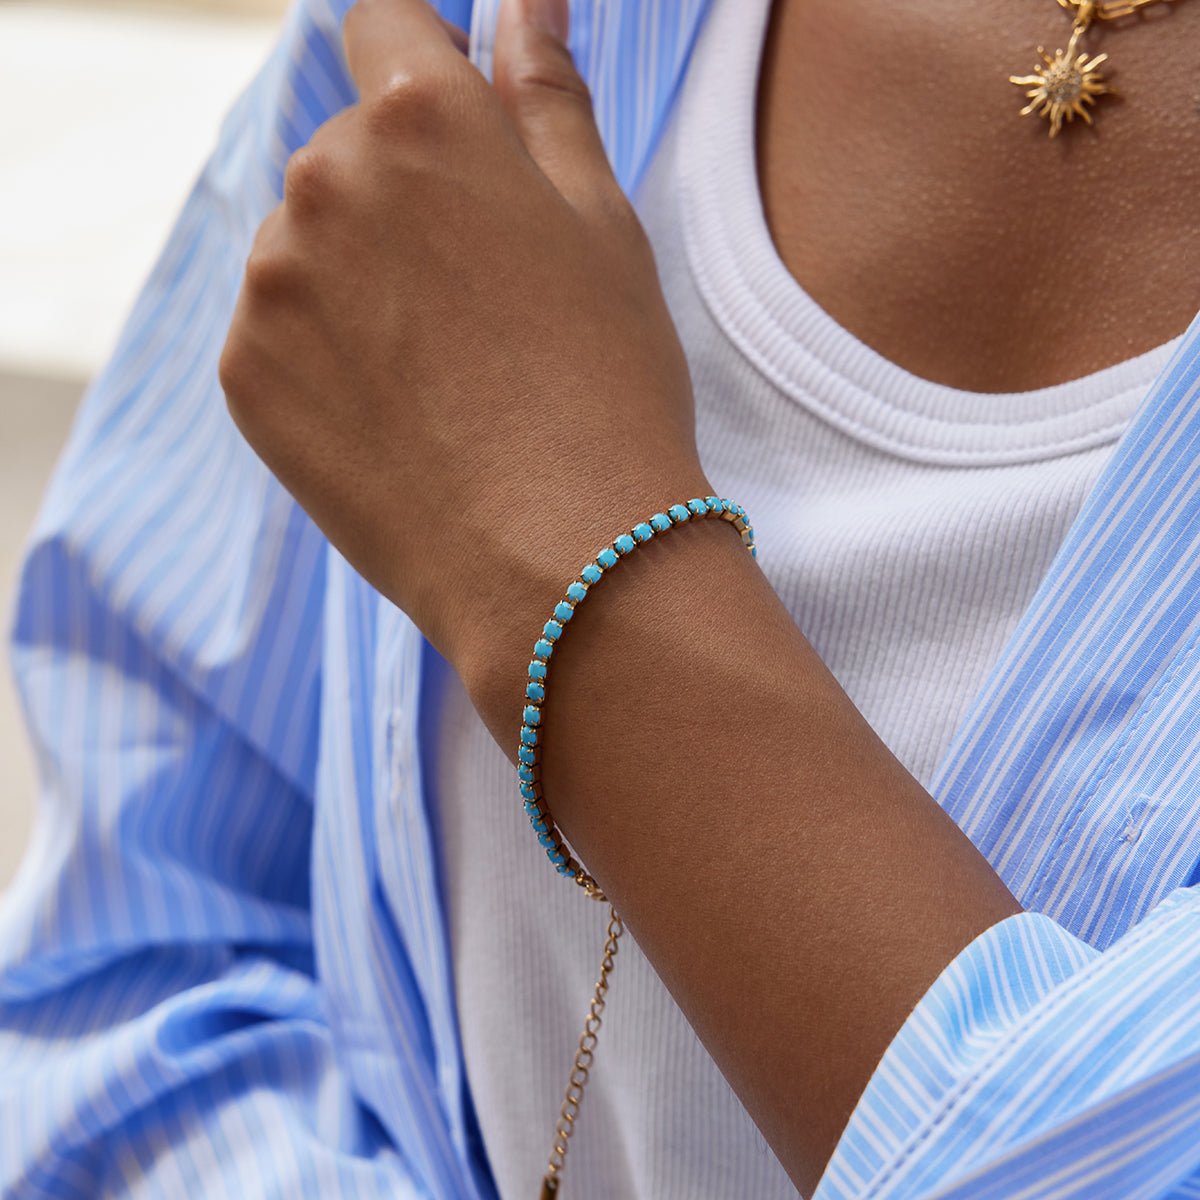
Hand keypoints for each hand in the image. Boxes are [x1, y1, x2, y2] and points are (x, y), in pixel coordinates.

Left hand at [219, 0, 708, 720]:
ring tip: (441, 370)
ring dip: (358, 276)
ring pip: (308, 243)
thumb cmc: (607, 386)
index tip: (456, 135)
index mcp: (421, 120)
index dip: (426, 69)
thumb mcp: (603, 226)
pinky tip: (398, 413)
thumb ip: (548, 100)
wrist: (560, 558)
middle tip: (480, 297)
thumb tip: (525, 8)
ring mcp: (271, 282)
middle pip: (349, 148)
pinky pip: (279, 329)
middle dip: (403, 192)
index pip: (388, 26)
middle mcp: (323, 179)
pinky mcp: (245, 375)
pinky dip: (325, 353)